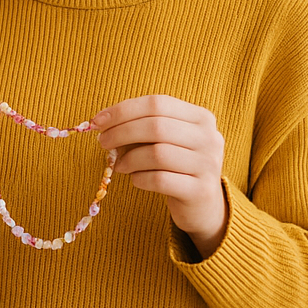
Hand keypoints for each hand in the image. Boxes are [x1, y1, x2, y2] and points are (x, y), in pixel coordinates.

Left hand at [93, 95, 227, 256]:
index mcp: (201, 117)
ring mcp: (208, 165)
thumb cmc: (174, 164)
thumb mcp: (163, 139)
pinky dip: (139, 178)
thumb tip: (100, 122)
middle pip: (156, 126)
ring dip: (129, 159)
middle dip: (121, 132)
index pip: (157, 104)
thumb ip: (139, 125)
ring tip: (119, 165)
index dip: (123, 110)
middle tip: (103, 142)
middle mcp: (210, 138)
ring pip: (157, 153)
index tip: (97, 121)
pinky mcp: (201, 191)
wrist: (202, 203)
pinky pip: (160, 180)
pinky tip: (135, 179)